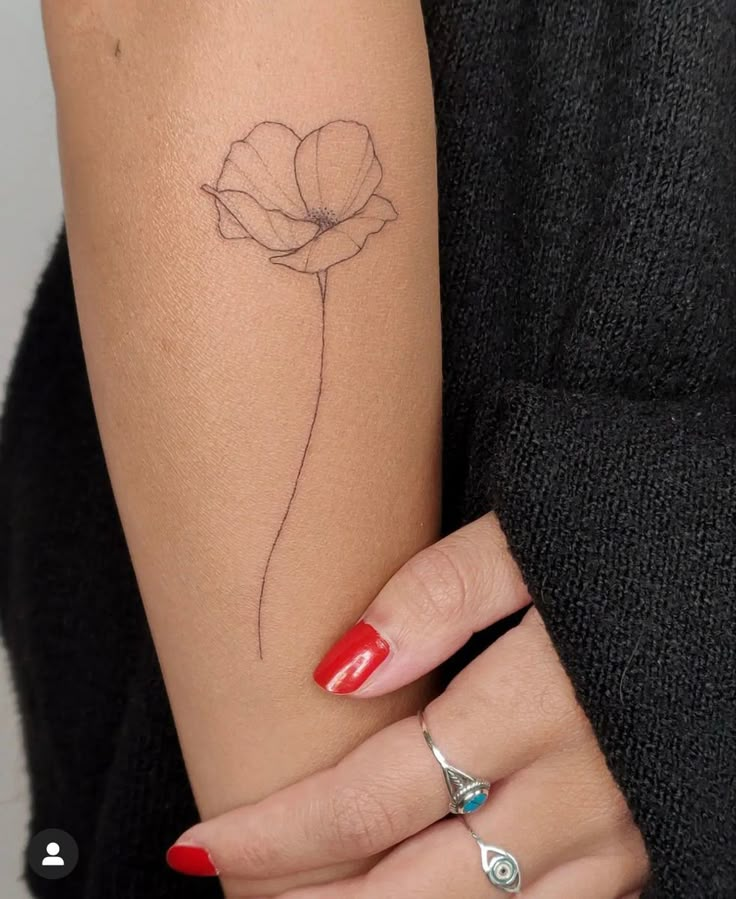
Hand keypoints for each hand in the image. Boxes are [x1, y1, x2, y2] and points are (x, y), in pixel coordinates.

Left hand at [167, 513, 649, 896]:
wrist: (735, 566)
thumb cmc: (628, 535)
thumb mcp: (528, 536)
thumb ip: (436, 596)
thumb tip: (339, 672)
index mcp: (535, 707)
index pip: (373, 798)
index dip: (279, 835)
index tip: (201, 843)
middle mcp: (578, 792)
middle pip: (416, 888)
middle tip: (238, 894)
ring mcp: (620, 833)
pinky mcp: (646, 845)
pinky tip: (429, 897)